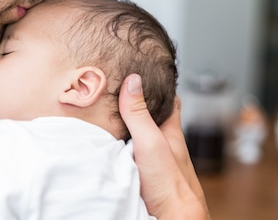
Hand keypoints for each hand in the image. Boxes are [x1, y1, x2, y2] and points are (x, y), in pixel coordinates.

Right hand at [119, 74, 210, 219]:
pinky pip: (128, 153)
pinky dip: (119, 146)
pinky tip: (109, 146)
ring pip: (138, 135)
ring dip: (126, 126)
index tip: (146, 71)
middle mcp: (162, 143)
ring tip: (108, 113)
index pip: (169, 100)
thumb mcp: (151, 142)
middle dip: (137, 104)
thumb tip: (133, 81)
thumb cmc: (170, 184)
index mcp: (170, 131)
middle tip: (118, 89)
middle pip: (150, 117)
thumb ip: (140, 114)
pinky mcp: (140, 174)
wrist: (169, 218)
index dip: (160, 85)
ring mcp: (152, 159)